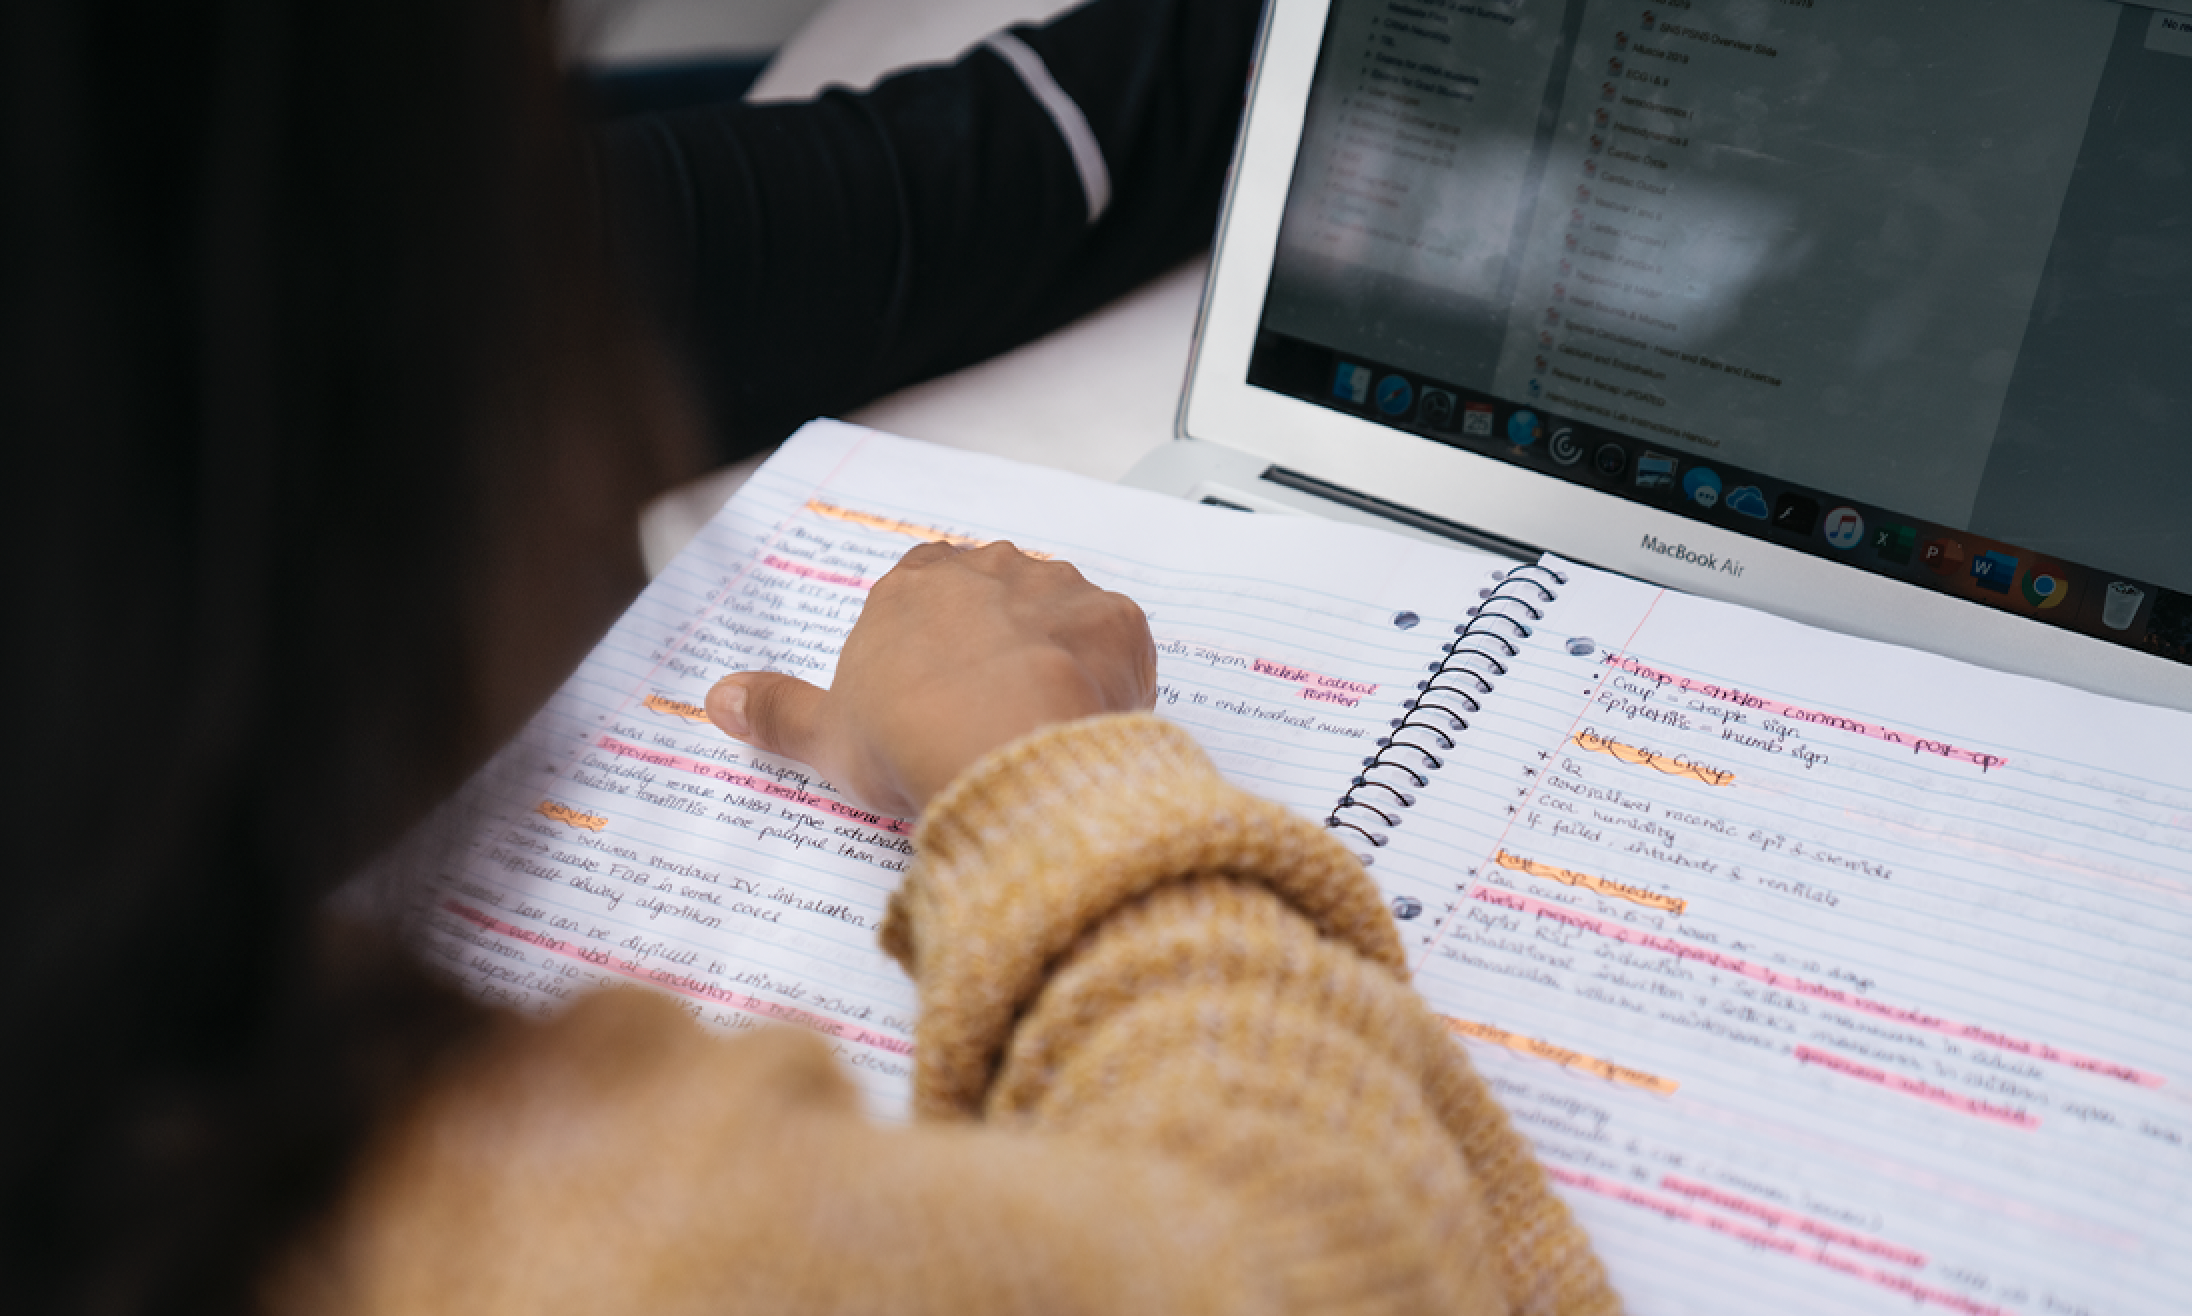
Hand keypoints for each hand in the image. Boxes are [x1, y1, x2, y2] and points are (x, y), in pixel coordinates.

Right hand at [705, 541, 1155, 816]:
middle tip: (988, 713)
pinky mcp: (1117, 623)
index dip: (930, 642)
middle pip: (994, 596)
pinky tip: (1089, 722)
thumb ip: (775, 711)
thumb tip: (717, 699)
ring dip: (1055, 655)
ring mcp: (1059, 590)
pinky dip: (1108, 677)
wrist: (1009, 758)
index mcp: (914, 585)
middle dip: (995, 644)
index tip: (932, 689)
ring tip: (1041, 723)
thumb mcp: (825, 735)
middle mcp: (990, 569)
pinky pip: (1116, 644)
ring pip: (1059, 614)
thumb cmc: (912, 739)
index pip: (921, 589)